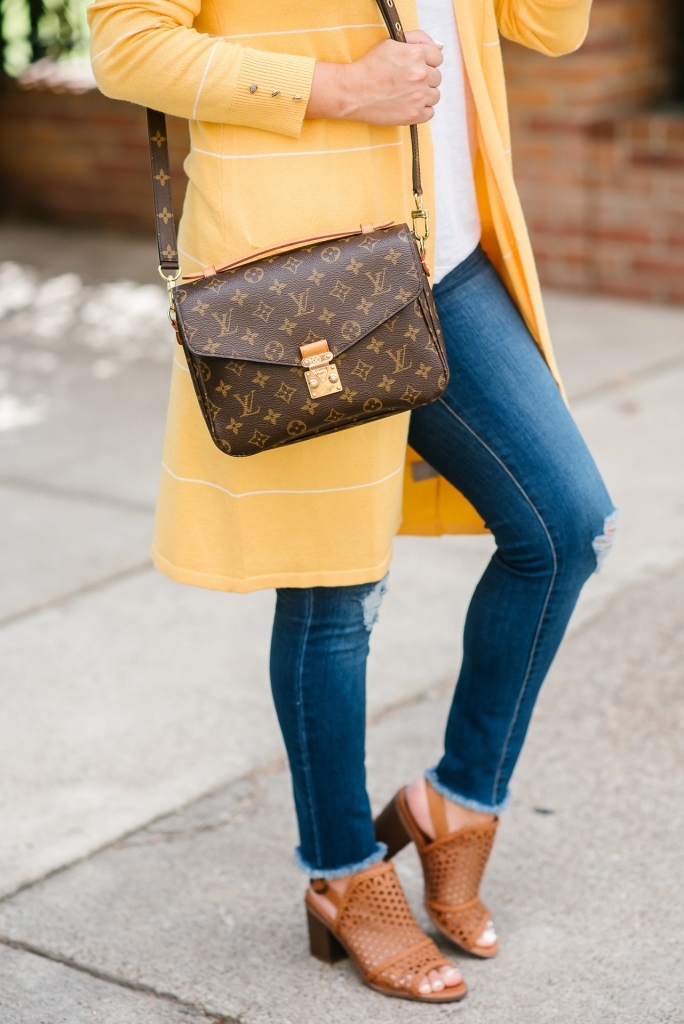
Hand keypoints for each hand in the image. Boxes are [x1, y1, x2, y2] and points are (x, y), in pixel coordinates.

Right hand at [306, 30, 442, 125]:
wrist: (352, 92)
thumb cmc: (369, 66)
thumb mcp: (391, 43)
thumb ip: (418, 39)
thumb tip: (440, 46)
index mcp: (416, 54)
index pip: (438, 57)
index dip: (427, 62)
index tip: (415, 67)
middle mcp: (420, 74)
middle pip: (436, 77)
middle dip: (425, 79)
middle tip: (407, 82)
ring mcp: (418, 96)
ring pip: (435, 95)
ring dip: (424, 95)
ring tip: (407, 94)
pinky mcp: (414, 115)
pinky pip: (430, 113)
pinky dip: (422, 110)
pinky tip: (408, 105)